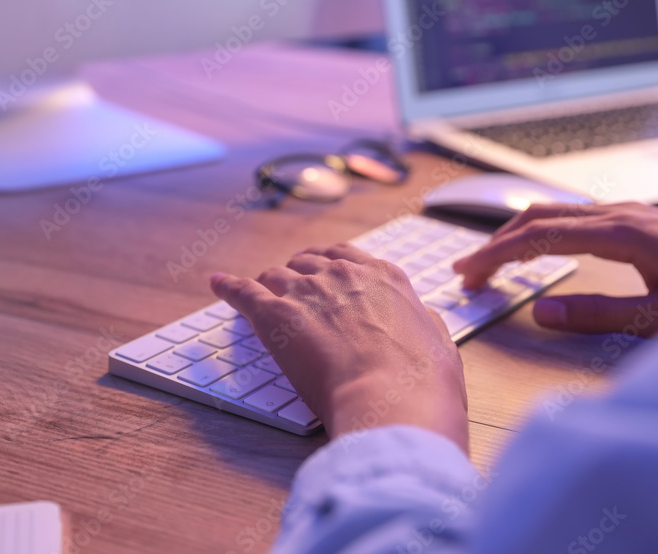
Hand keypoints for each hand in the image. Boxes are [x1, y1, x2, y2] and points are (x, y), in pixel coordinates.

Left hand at [210, 243, 468, 450]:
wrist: (391, 401)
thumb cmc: (421, 382)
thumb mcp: (439, 342)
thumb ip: (425, 321)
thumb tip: (422, 315)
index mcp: (382, 276)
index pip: (346, 256)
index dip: (330, 266)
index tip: (322, 273)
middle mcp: (342, 275)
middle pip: (307, 262)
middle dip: (298, 274)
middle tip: (291, 291)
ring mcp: (306, 291)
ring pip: (276, 276)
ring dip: (269, 286)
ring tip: (260, 297)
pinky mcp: (274, 316)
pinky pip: (243, 292)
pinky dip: (229, 287)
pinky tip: (218, 284)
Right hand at [453, 202, 657, 334]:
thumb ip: (599, 315)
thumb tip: (540, 312)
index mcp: (622, 232)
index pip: (539, 236)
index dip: (497, 255)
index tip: (469, 275)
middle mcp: (619, 214)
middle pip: (538, 217)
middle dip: (494, 243)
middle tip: (465, 272)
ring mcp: (627, 212)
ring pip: (553, 212)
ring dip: (514, 234)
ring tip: (487, 260)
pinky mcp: (634, 220)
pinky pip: (572, 217)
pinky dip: (539, 231)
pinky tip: (534, 249)